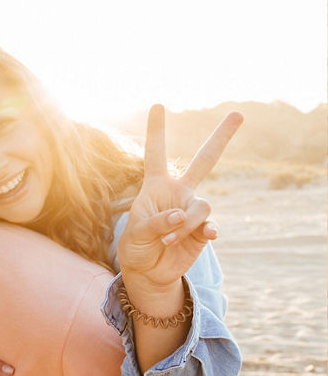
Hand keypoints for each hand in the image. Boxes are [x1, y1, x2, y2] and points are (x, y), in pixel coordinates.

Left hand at [118, 105, 241, 294]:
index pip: (156, 153)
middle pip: (204, 160)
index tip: (158, 104)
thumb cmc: (136, 247)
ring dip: (185, 224)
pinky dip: (204, 231)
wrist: (148, 271)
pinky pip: (210, 225)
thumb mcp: (136, 233)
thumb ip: (156, 222)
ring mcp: (194, 209)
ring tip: (168, 239)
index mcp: (156, 186)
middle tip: (239, 114)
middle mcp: (179, 192)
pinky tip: (206, 236)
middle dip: (222, 138)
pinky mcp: (204, 229)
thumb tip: (183, 215)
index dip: (157, 130)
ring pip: (202, 206)